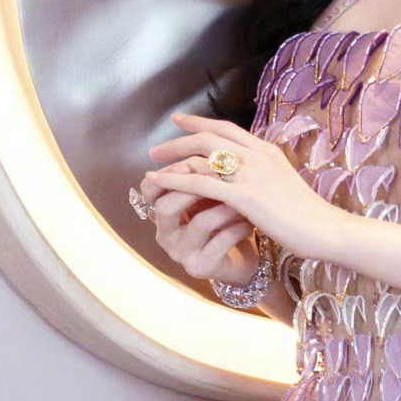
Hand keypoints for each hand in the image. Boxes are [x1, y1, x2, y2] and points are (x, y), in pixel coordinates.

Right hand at [135, 161, 263, 292]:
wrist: (241, 256)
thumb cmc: (224, 218)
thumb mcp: (209, 193)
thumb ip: (199, 171)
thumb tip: (203, 133)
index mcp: (162, 212)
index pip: (149, 190)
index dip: (169, 173)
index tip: (194, 158)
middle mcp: (166, 234)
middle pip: (166, 206)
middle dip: (193, 187)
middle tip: (219, 174)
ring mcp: (182, 253)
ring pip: (199, 223)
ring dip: (224, 206)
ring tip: (243, 197)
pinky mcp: (201, 268)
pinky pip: (220, 242)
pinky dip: (238, 227)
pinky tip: (251, 221)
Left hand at [144, 116, 341, 265]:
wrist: (325, 229)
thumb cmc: (307, 215)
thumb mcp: (283, 185)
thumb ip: (264, 175)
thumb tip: (247, 178)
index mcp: (266, 150)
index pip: (226, 128)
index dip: (199, 123)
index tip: (179, 121)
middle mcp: (256, 155)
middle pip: (208, 137)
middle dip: (178, 141)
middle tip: (156, 149)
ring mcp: (251, 173)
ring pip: (201, 158)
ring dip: (172, 162)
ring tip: (151, 170)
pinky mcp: (244, 195)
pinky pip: (201, 183)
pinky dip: (176, 181)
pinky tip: (160, 184)